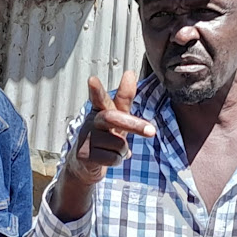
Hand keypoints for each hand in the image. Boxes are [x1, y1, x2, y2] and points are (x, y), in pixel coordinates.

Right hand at [65, 71, 155, 185]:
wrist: (84, 164)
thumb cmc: (104, 136)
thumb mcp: (117, 118)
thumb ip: (124, 98)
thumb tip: (130, 73)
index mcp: (99, 110)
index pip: (100, 99)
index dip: (97, 90)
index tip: (92, 79)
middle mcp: (91, 121)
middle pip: (113, 118)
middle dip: (134, 124)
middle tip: (151, 132)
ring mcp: (86, 138)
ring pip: (119, 144)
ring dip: (122, 150)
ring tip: (111, 150)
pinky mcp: (85, 155)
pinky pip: (114, 158)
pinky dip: (116, 161)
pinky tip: (105, 159)